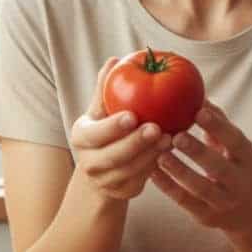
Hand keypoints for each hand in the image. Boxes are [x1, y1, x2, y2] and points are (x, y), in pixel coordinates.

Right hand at [69, 57, 171, 200]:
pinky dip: (156, 166)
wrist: (101, 168)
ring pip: (131, 170)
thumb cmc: (105, 128)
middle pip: (114, 156)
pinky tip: (170, 152)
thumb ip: (107, 88)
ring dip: (152, 155)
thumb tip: (115, 60)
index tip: (133, 116)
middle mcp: (89, 162)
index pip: (95, 134)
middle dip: (136, 143)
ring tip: (170, 138)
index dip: (113, 127)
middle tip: (157, 128)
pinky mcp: (123, 192)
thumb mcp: (102, 110)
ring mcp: (105, 181)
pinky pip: (142, 180)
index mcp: (81, 137)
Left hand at [149, 101, 251, 232]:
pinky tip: (152, 173)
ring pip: (201, 188)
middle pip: (219, 167)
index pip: (235, 141)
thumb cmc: (233, 164)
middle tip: (176, 136)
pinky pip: (185, 201)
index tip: (198, 111)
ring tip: (160, 155)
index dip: (218, 126)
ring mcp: (223, 201)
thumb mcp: (233, 145)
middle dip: (198, 151)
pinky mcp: (206, 216)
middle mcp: (239, 181)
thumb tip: (197, 94)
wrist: (247, 211)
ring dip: (180, 171)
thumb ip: (217, 122)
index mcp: (247, 157)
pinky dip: (168, 187)